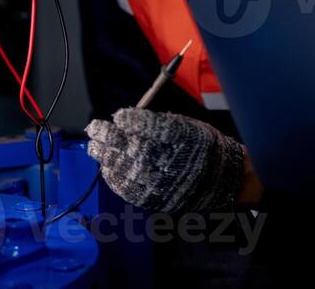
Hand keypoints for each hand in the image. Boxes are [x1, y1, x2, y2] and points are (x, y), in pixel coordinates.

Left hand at [85, 108, 245, 213]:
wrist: (221, 180)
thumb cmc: (201, 147)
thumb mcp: (186, 126)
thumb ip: (156, 123)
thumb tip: (126, 119)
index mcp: (179, 139)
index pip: (148, 127)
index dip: (130, 121)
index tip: (118, 116)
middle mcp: (167, 161)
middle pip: (129, 147)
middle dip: (107, 137)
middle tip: (93, 128)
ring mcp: (159, 182)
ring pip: (123, 168)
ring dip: (104, 156)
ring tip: (93, 147)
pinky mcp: (153, 199)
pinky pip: (127, 190)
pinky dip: (113, 179)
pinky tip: (105, 169)